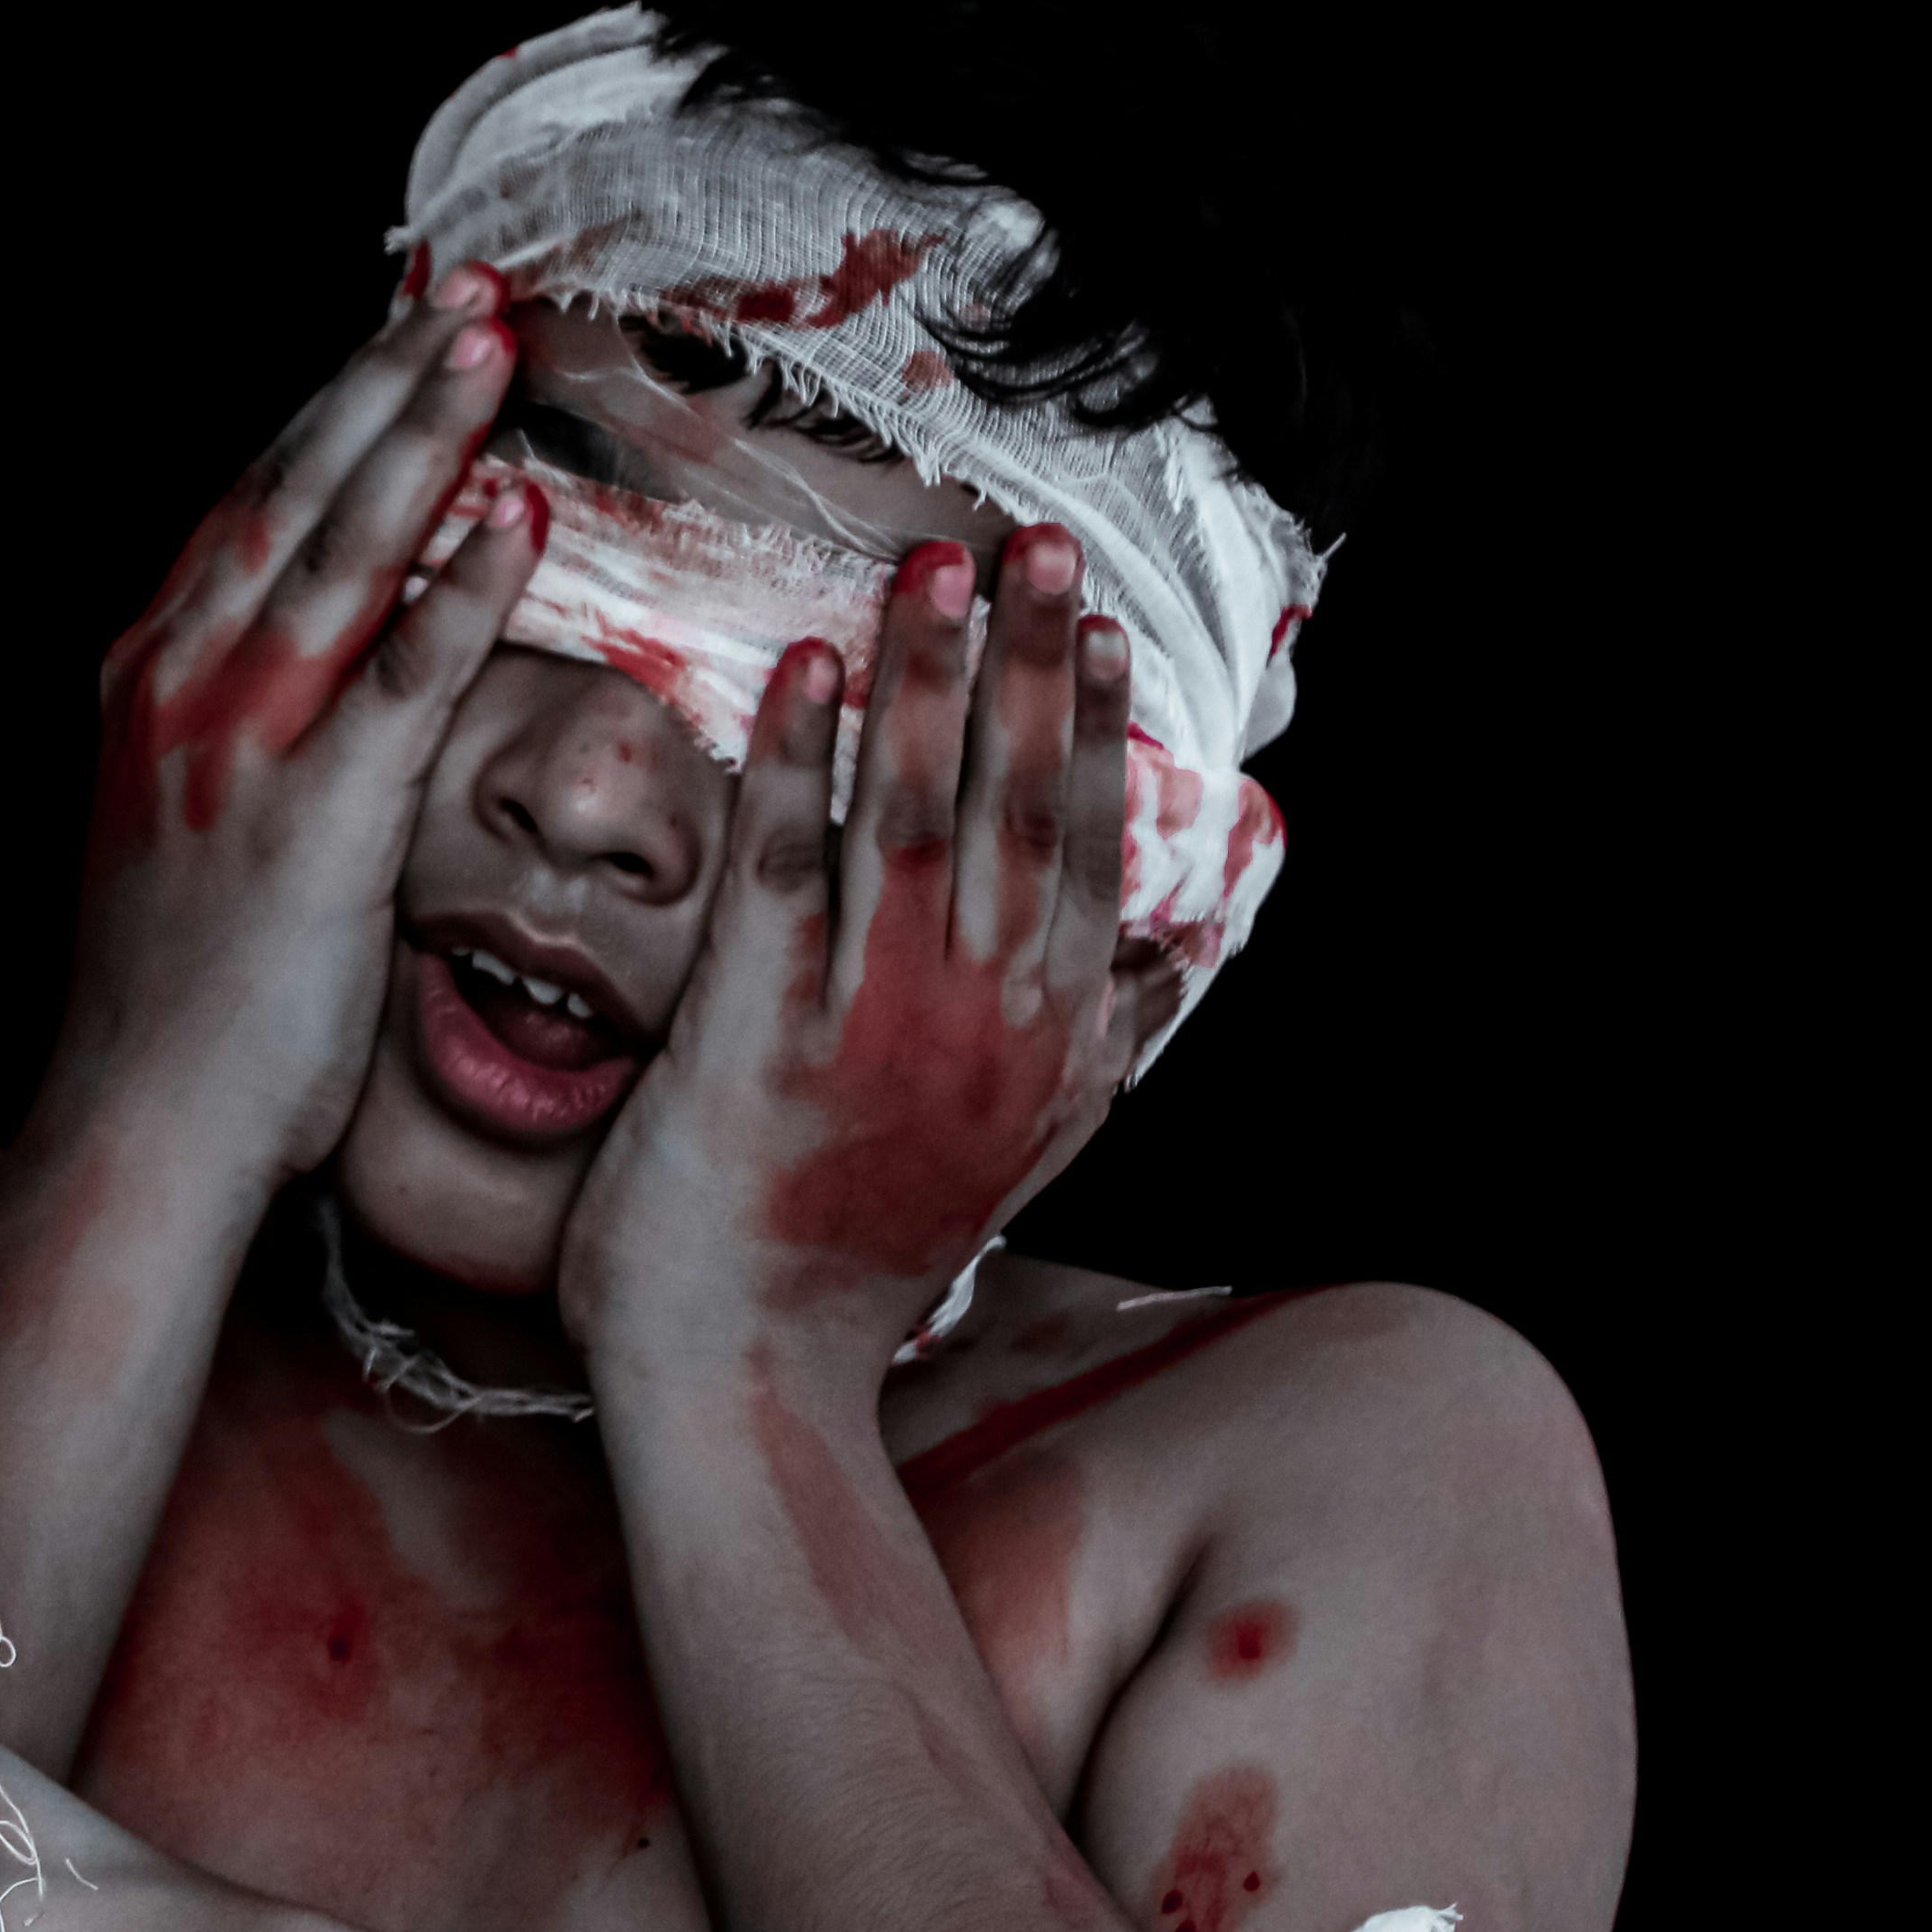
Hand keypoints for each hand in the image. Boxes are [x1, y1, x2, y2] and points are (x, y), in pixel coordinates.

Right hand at [55, 266, 548, 1183]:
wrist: (142, 1125)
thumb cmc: (181, 998)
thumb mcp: (182, 820)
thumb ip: (240, 722)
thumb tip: (311, 657)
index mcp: (150, 675)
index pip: (253, 499)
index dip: (333, 401)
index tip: (403, 322)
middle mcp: (181, 683)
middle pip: (296, 491)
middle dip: (383, 377)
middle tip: (467, 287)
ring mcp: (242, 745)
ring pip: (342, 551)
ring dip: (423, 434)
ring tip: (494, 342)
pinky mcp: (315, 820)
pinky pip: (404, 680)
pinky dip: (459, 588)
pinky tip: (514, 515)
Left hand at [562, 527, 1143, 1377]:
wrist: (748, 1386)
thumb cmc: (854, 1262)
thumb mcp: (1019, 1155)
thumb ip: (1102, 1048)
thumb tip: (1183, 952)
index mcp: (1043, 1044)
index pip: (1084, 852)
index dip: (1093, 729)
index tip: (1099, 626)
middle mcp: (980, 1023)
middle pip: (1017, 808)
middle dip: (1029, 665)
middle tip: (1037, 545)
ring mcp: (874, 1026)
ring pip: (914, 817)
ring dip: (926, 681)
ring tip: (931, 569)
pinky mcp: (760, 1036)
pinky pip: (786, 871)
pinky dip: (800, 762)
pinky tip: (804, 668)